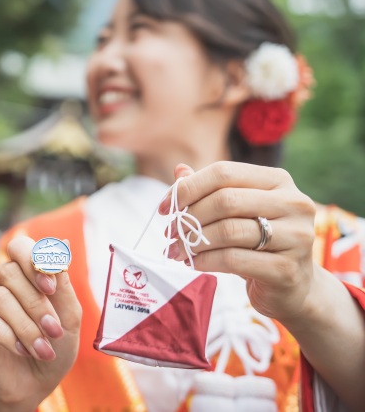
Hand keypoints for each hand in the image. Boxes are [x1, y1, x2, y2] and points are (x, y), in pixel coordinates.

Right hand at [0, 236, 80, 411]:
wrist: (34, 382)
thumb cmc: (53, 344)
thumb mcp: (68, 315)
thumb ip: (63, 283)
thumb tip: (64, 243)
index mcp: (21, 269)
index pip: (20, 246)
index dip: (34, 261)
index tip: (51, 288)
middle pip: (10, 273)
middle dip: (36, 303)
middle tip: (54, 330)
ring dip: (26, 325)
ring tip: (42, 349)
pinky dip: (8, 336)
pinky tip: (22, 350)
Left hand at [162, 161, 316, 322]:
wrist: (294, 287)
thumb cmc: (258, 243)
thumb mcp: (237, 213)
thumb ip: (210, 190)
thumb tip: (179, 172)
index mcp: (279, 180)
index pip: (224, 172)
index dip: (188, 188)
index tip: (164, 207)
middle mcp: (294, 203)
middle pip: (225, 200)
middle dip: (189, 217)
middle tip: (170, 232)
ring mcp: (295, 237)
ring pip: (228, 230)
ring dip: (193, 241)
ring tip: (177, 250)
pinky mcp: (287, 269)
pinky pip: (233, 260)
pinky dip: (205, 260)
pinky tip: (193, 263)